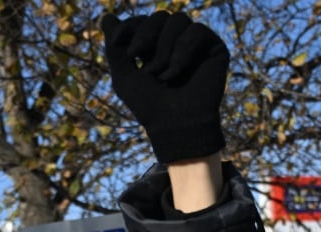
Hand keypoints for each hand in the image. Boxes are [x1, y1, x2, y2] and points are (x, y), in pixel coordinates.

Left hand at [102, 11, 227, 163]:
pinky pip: (198, 30)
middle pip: (160, 16)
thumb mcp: (123, 75)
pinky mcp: (214, 48)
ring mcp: (197, 45)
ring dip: (164, 47)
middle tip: (138, 58)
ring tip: (161, 74)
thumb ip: (114, 46)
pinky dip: (183, 49)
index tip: (119, 43)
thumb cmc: (148, 105)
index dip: (131, 26)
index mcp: (155, 48)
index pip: (144, 20)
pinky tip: (176, 71)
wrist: (175, 125)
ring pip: (178, 19)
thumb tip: (105, 16)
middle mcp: (177, 44)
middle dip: (146, 35)